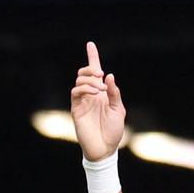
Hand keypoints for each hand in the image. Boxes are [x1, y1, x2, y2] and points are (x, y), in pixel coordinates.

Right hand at [70, 42, 125, 161]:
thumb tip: (109, 76)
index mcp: (102, 93)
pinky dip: (83, 88)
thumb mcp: (118, 110)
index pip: (95, 72)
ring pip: (79, 81)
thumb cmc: (113, 131)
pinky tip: (94, 93)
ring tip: (100, 89)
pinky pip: (75, 92)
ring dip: (90, 80)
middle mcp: (90, 95)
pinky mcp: (76, 109)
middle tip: (100, 74)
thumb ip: (114, 93)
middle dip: (91, 69)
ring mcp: (82, 101)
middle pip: (84, 73)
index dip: (92, 57)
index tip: (90, 44)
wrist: (105, 148)